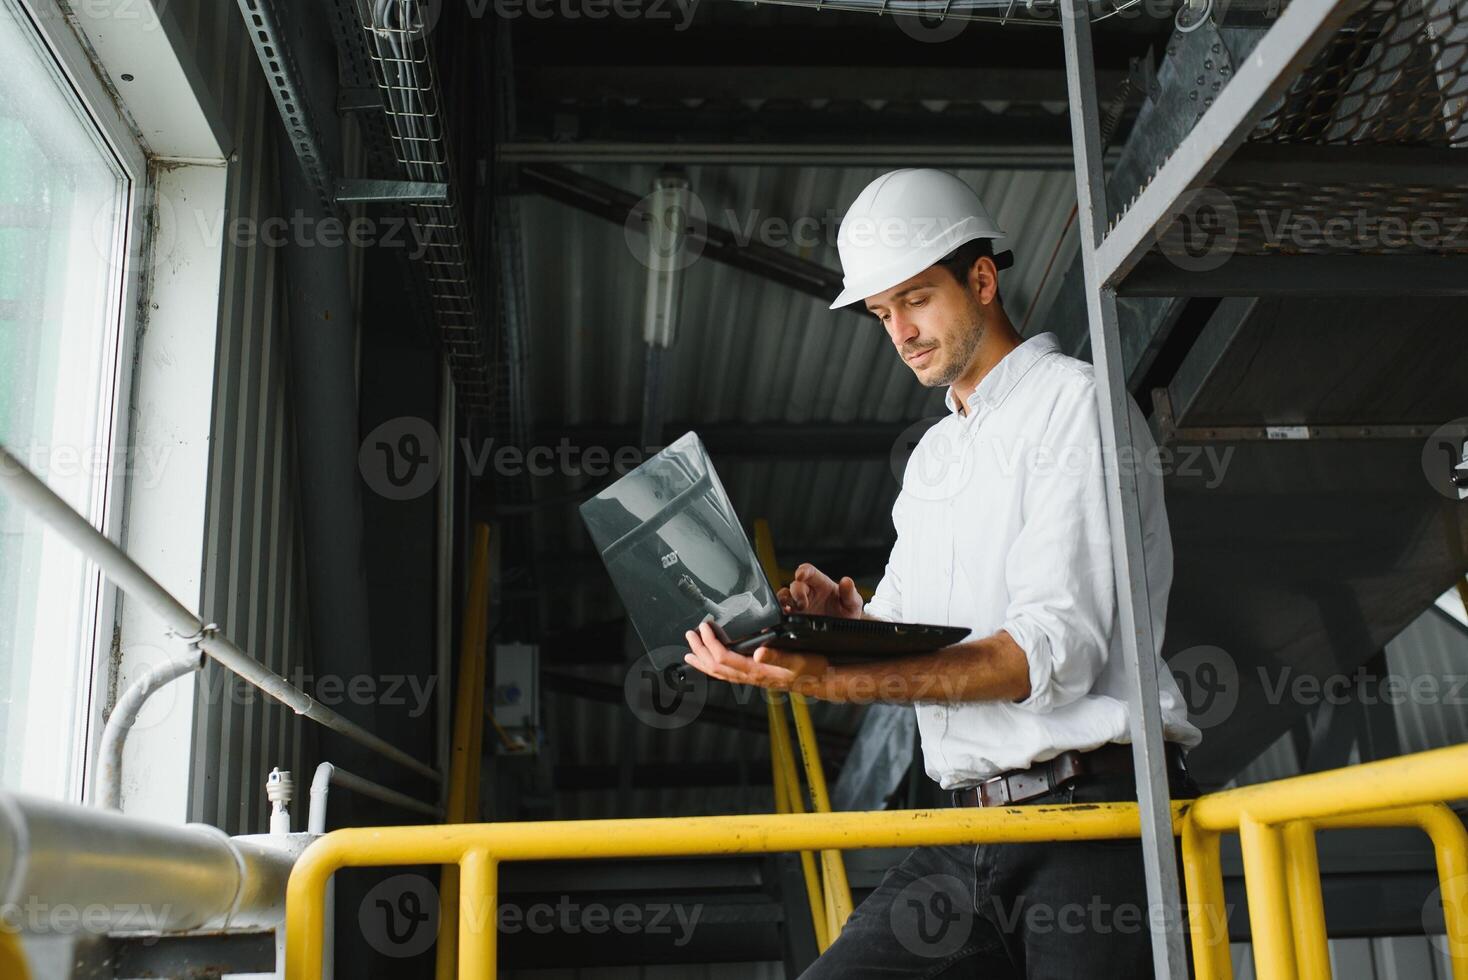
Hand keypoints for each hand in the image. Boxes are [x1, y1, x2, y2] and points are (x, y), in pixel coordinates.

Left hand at [683, 622, 830, 695]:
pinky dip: (714, 666)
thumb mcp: (798, 660)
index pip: (724, 658)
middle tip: (690, 635)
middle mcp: (751, 676)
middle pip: (716, 667)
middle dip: (700, 651)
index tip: (704, 627)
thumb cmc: (812, 669)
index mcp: (758, 671)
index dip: (710, 643)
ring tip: (690, 652)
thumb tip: (758, 653)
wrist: (822, 680)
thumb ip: (778, 657)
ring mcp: (752, 677)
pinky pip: (728, 673)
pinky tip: (712, 661)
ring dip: (703, 660)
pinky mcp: (755, 675)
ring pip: (719, 672)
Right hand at [777, 563, 863, 618]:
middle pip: (795, 584)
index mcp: (821, 584)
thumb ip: (850, 593)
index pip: (810, 572)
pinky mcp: (794, 616)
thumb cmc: (847, 612)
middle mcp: (808, 592)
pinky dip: (780, 612)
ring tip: (792, 609)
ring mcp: (799, 604)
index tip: (800, 574)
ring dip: (785, 600)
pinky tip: (784, 615)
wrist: (845, 631)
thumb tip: (846, 581)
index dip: (803, 571)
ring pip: (785, 595)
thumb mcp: (853, 603)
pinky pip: (782, 610)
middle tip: (803, 604)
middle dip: (796, 592)